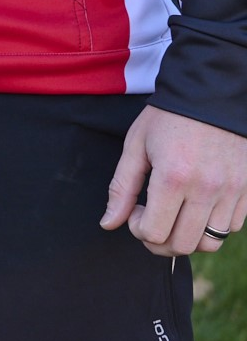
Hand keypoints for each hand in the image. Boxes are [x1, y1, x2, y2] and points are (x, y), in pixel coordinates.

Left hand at [101, 105, 246, 255]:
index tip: (135, 211)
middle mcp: (206, 190)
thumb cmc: (167, 119)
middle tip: (150, 222)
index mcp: (173, 177)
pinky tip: (195, 208)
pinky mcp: (246, 192)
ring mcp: (231, 193)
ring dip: (186, 238)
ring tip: (173, 217)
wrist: (210, 95)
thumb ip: (122, 188)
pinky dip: (210, 228)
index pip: (154, 232)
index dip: (138, 229)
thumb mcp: (136, 146)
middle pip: (182, 245)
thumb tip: (108, 223)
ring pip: (210, 243)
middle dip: (159, 242)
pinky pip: (230, 228)